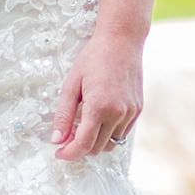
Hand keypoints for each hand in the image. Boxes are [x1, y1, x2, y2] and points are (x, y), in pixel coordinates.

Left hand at [52, 33, 142, 162]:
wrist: (122, 41)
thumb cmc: (94, 58)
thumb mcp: (71, 85)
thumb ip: (63, 115)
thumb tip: (57, 139)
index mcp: (99, 107)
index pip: (83, 144)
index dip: (69, 153)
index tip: (59, 153)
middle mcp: (118, 113)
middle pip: (97, 148)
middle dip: (80, 148)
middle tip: (68, 137)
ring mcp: (130, 112)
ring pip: (111, 143)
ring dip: (95, 142)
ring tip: (83, 127)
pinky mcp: (137, 110)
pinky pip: (122, 133)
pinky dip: (109, 133)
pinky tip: (99, 120)